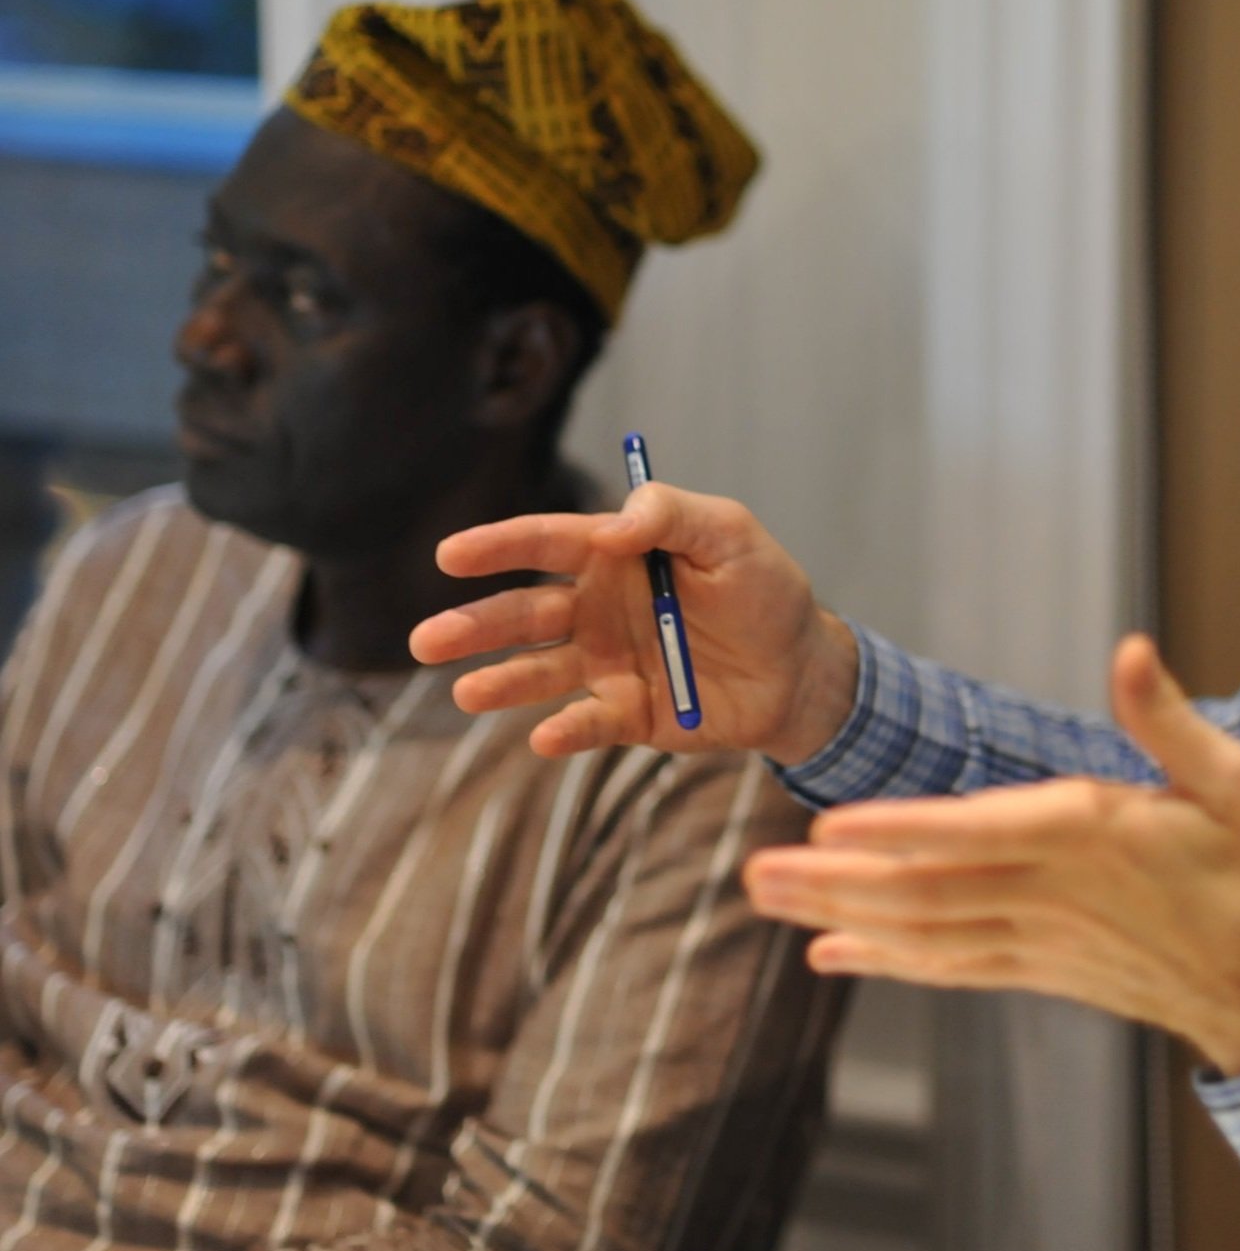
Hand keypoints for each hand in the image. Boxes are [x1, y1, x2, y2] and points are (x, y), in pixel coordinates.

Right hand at [407, 484, 858, 763]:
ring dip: (501, 681)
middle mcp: (597, 609)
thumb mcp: (731, 534)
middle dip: (474, 624)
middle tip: (427, 639)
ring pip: (539, 671)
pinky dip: (566, 730)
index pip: (545, 543)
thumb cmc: (766, 591)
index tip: (450, 554)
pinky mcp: (627, 715)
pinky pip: (587, 722)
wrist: (802, 668)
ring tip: (466, 692)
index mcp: (614, 556)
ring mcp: (607, 664)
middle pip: (524, 613)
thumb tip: (614, 522)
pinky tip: (546, 735)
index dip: (497, 547)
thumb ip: (673, 515)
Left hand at [744, 634, 1239, 1075]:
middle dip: (833, 883)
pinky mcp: (1040, 970)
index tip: (827, 827)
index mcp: (1092, 835)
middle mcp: (1052, 894)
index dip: (897, 832)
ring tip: (764, 902)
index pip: (976, 833)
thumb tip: (1130, 650)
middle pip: (925, 890)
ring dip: (839, 917)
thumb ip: (1168, 719)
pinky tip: (831, 954)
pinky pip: (951, 968)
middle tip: (752, 874)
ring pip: (923, 932)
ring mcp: (1040, 941)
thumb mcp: (1235, 780)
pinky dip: (887, 962)